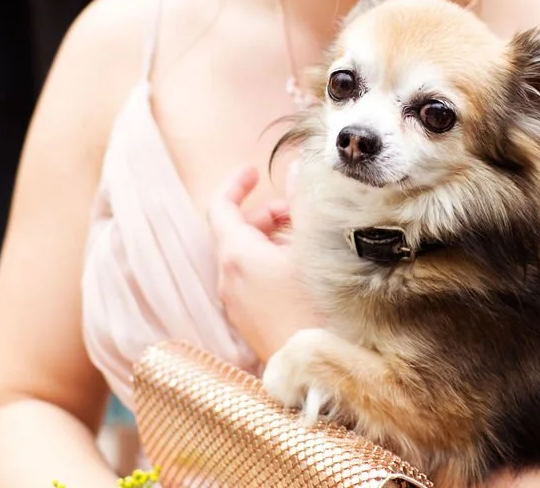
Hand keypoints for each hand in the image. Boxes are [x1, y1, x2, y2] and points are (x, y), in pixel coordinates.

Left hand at [208, 166, 322, 363]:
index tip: (254, 171)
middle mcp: (227, 281)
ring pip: (243, 258)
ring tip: (304, 241)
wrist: (320, 372)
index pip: (219, 207)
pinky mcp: (249, 324)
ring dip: (268, 239)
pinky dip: (268, 264)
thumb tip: (298, 168)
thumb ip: (303, 201)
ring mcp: (236, 305)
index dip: (235, 184)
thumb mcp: (314, 246)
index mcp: (236, 256)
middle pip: (234, 232)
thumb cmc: (318, 307)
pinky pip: (250, 282)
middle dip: (264, 213)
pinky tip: (301, 271)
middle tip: (296, 212)